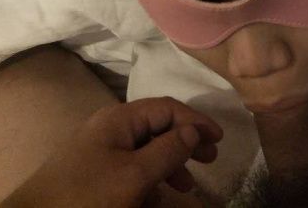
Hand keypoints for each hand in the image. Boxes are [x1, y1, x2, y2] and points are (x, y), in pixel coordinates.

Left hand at [0, 95, 223, 207]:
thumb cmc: (88, 195)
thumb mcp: (134, 176)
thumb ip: (167, 151)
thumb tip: (192, 129)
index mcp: (120, 118)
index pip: (166, 107)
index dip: (196, 120)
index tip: (219, 141)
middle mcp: (110, 128)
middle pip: (157, 126)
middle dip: (185, 142)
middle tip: (210, 160)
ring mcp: (100, 152)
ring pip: (145, 151)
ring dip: (170, 165)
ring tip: (188, 187)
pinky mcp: (93, 175)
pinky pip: (130, 170)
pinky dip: (150, 181)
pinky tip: (159, 200)